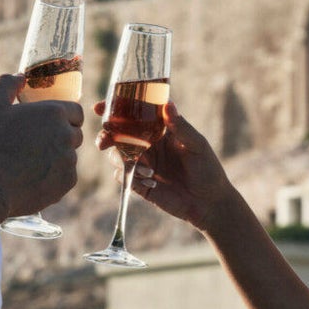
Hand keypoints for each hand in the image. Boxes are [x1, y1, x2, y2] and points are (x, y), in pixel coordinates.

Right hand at [0, 74, 83, 222]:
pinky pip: (65, 176)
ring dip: (56, 156)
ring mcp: (69, 161)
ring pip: (69, 155)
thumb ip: (6, 84)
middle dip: (60, 135)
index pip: (75, 111)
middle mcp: (67, 135)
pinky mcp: (66, 183)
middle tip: (36, 142)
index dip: (64, 115)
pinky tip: (33, 177)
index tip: (48, 122)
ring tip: (30, 162)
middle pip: (74, 133)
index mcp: (55, 113)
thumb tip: (20, 76)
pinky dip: (54, 176)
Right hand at [95, 100, 232, 230]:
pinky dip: (130, 177)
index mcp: (160, 129)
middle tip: (105, 141)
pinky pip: (122, 176)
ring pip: (115, 155)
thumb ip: (180, 126)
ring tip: (148, 170)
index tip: (100, 107)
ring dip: (123, 160)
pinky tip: (150, 182)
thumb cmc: (207, 168)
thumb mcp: (196, 145)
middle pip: (117, 133)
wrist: (208, 203)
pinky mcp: (138, 183)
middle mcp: (147, 144)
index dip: (115, 108)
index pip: (134, 114)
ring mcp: (142, 163)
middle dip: (106, 135)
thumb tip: (168, 104)